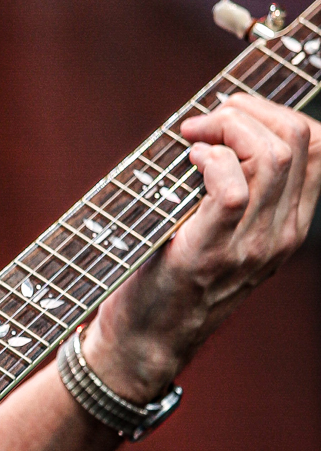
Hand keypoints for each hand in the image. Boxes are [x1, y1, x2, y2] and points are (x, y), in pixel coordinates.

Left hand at [88, 92, 320, 397]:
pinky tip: (188, 161)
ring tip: (194, 137)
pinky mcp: (214, 250)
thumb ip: (238, 186)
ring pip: (272, 156)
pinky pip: (232, 188)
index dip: (275, 112)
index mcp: (290, 224)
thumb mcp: (224, 229)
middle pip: (297, 140)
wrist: (146, 339)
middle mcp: (282, 234)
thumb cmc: (173, 274)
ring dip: (227, 127)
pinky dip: (210, 160)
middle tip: (204, 121)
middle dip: (247, 111)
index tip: (231, 114)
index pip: (319, 145)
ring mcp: (253, 245)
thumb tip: (222, 120)